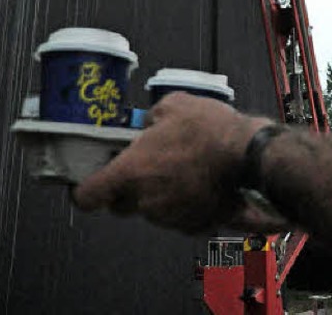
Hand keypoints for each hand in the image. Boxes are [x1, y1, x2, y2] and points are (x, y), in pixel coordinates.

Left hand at [72, 92, 273, 232]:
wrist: (248, 155)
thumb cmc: (209, 130)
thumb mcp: (172, 105)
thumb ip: (152, 118)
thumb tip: (151, 123)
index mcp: (131, 172)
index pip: (88, 196)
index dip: (83, 191)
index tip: (85, 185)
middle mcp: (146, 200)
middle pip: (120, 204)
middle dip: (127, 188)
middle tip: (145, 165)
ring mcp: (170, 217)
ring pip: (152, 209)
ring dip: (159, 193)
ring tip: (181, 167)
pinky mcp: (194, 226)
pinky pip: (179, 216)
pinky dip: (184, 203)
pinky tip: (198, 181)